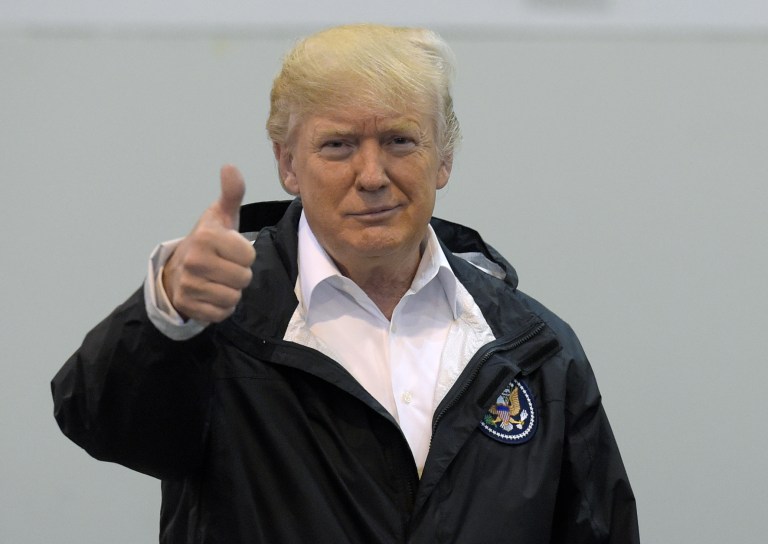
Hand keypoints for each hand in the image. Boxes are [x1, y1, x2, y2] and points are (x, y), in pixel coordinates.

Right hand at [162, 165, 255, 322]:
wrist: (177, 269)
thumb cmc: (208, 241)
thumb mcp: (221, 216)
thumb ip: (231, 193)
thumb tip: (230, 166)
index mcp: (206, 237)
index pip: (249, 256)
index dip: (245, 254)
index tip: (230, 250)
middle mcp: (194, 260)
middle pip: (244, 278)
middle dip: (239, 274)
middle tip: (225, 266)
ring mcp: (189, 284)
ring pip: (234, 297)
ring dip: (231, 291)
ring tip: (218, 279)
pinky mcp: (189, 305)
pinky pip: (222, 312)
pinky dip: (221, 307)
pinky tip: (211, 293)